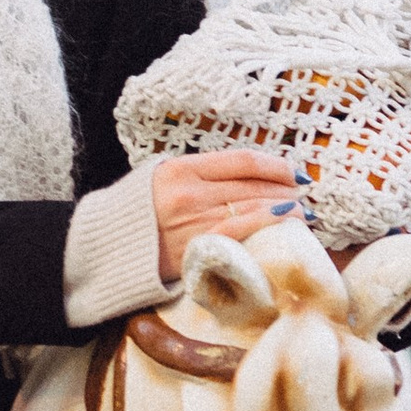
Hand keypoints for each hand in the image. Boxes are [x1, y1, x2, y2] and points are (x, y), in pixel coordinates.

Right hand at [151, 149, 301, 280]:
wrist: (107, 250)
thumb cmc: (138, 213)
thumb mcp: (162, 178)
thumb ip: (200, 173)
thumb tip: (249, 175)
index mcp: (180, 169)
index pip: (243, 161)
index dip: (276, 165)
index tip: (294, 171)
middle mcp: (189, 194)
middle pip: (253, 186)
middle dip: (286, 189)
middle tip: (304, 193)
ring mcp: (193, 223)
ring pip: (252, 209)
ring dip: (284, 209)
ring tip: (302, 210)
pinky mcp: (196, 250)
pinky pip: (241, 233)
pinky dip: (267, 225)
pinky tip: (285, 224)